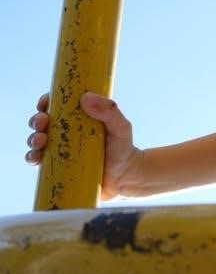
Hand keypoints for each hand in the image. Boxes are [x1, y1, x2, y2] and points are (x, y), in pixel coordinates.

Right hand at [26, 92, 144, 199]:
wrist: (125, 176)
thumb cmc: (123, 147)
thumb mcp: (120, 126)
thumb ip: (109, 111)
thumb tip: (86, 97)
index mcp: (78, 118)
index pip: (57, 105)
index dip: (46, 101)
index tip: (45, 103)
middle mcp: (66, 132)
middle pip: (43, 122)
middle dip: (37, 120)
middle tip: (42, 123)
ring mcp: (60, 149)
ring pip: (37, 140)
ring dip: (33, 139)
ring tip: (40, 142)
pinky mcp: (57, 167)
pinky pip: (38, 161)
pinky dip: (32, 158)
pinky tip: (35, 158)